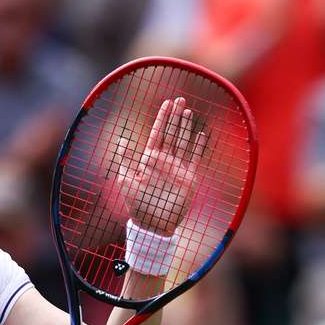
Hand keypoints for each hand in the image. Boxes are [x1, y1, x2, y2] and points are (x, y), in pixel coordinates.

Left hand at [116, 97, 206, 235]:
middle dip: (175, 117)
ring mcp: (177, 169)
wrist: (153, 224)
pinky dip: (199, 147)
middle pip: (172, 134)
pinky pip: (195, 159)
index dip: (162, 118)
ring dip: (186, 127)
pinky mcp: (188, 179)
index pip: (158, 134)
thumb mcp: (126, 180)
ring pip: (183, 142)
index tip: (166, 103)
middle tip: (180, 99)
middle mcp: (164, 162)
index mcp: (149, 160)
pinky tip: (202, 134)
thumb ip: (125, 160)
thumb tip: (123, 139)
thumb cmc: (137, 204)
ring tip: (188, 111)